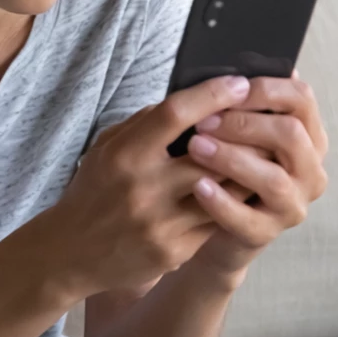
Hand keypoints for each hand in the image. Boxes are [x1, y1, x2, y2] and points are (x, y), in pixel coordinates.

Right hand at [48, 75, 255, 297]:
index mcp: (125, 155)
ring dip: (246, 171)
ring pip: (223, 191)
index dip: (211, 95)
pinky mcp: (174, 250)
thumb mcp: (107, 148)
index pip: (175, 115)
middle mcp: (144, 188)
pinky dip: (232, 203)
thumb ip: (145, 124)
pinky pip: (216, 221)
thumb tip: (191, 101)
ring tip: (264, 153)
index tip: (238, 83)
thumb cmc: (93, 191)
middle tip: (266, 119)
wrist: (71, 253)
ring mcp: (161, 223)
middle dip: (243, 135)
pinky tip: (242, 191)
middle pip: (211, 154)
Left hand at [181, 69, 329, 278]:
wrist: (211, 224)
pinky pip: (248, 219)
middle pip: (291, 135)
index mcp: (307, 133)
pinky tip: (197, 187)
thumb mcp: (236, 132)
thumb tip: (226, 66)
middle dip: (245, 123)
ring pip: (272, 178)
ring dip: (232, 158)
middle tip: (204, 120)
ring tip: (195, 147)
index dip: (265, 89)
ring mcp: (293, 203)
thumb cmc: (225, 165)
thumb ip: (239, 104)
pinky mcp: (268, 233)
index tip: (230, 86)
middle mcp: (309, 168)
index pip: (302, 98)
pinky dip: (222, 201)